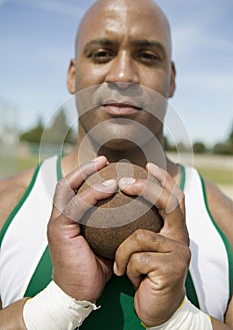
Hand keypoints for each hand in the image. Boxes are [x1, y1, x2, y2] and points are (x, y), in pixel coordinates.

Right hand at [47, 156, 117, 301]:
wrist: (80, 292)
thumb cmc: (96, 266)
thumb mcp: (107, 240)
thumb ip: (113, 223)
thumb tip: (136, 208)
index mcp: (69, 217)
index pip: (74, 188)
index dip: (87, 173)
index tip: (106, 164)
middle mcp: (60, 216)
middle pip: (66, 182)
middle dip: (84, 168)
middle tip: (104, 160)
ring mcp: (57, 222)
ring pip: (67, 189)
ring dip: (87, 176)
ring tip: (106, 169)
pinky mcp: (59, 231)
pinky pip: (75, 207)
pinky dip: (91, 195)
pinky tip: (110, 189)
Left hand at [114, 163, 190, 326]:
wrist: (155, 311)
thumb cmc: (144, 276)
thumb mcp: (141, 248)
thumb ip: (140, 226)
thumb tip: (119, 201)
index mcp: (174, 230)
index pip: (173, 197)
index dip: (163, 179)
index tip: (148, 165)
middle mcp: (182, 238)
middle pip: (168, 203)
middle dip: (145, 189)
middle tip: (123, 183)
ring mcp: (179, 252)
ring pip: (140, 235)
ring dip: (123, 252)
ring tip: (119, 266)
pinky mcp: (172, 268)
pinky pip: (136, 258)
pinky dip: (125, 268)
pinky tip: (132, 280)